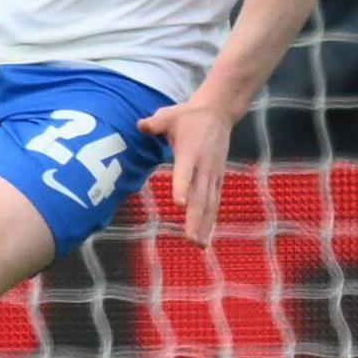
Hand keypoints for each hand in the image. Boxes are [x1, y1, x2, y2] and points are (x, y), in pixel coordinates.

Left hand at [142, 97, 235, 245]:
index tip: (178, 204)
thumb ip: (153, 123)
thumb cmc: (188, 116)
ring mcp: (213, 174)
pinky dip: (211, 218)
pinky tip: (206, 234)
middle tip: (190, 239)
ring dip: (204, 224)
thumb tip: (140, 125)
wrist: (218, 113)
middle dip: (195, 218)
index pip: (185, 172)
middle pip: (200, 195)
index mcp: (190, 152)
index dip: (182, 187)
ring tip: (198, 244)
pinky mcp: (217, 177)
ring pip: (209, 203)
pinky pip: (215, 201)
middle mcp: (204, 166)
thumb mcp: (168, 115)